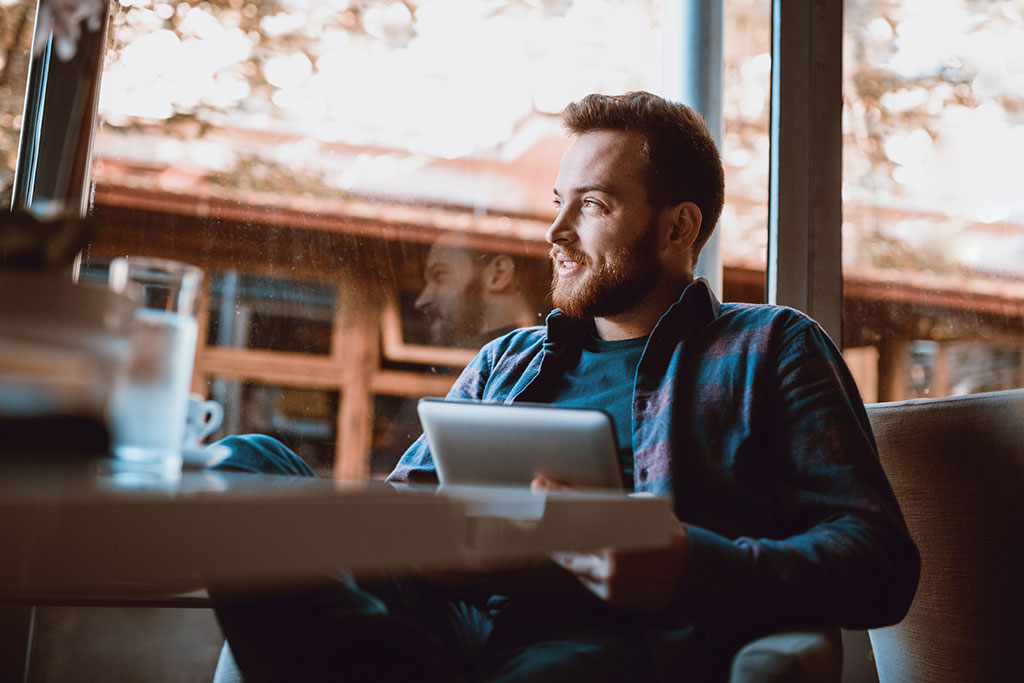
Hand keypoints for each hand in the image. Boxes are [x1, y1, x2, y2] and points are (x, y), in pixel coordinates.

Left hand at [531, 476, 689, 612]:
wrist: (694, 571)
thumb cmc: (666, 532)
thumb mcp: (644, 506)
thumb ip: (612, 503)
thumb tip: (576, 493)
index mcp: (621, 524)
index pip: (578, 506)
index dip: (555, 495)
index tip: (539, 486)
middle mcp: (612, 553)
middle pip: (567, 534)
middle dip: (548, 521)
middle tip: (533, 512)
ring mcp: (610, 577)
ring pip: (570, 560)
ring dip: (557, 546)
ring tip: (548, 534)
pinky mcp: (610, 595)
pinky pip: (583, 578)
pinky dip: (576, 565)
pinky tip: (569, 554)